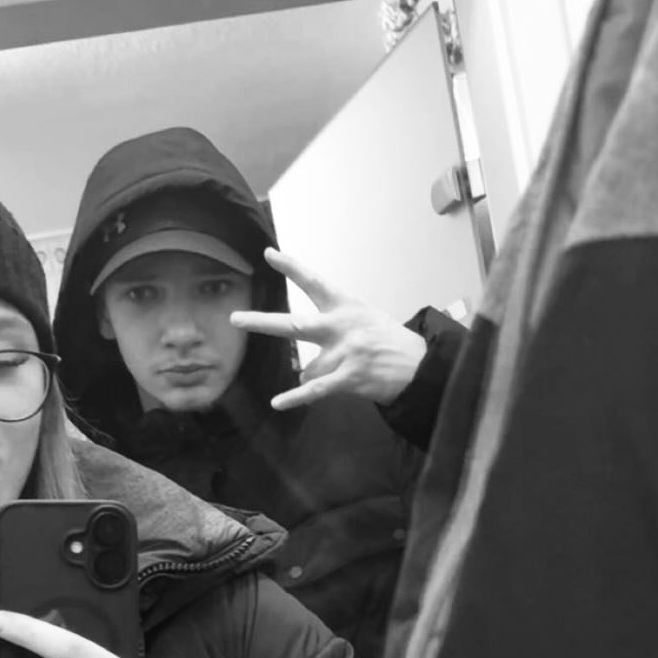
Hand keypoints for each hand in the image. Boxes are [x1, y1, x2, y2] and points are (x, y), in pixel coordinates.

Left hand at [229, 248, 426, 408]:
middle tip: (235, 318)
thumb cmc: (391, 341)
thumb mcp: (366, 318)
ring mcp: (344, 353)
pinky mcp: (348, 378)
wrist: (421, 366)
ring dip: (317, 375)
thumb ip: (334, 324)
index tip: (269, 254)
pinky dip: (295, 398)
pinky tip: (277, 403)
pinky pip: (315, 390)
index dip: (291, 267)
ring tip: (342, 373)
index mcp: (347, 306)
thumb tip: (304, 347)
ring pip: (308, 367)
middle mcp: (341, 327)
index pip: (314, 283)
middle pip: (293, 324)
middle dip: (261, 322)